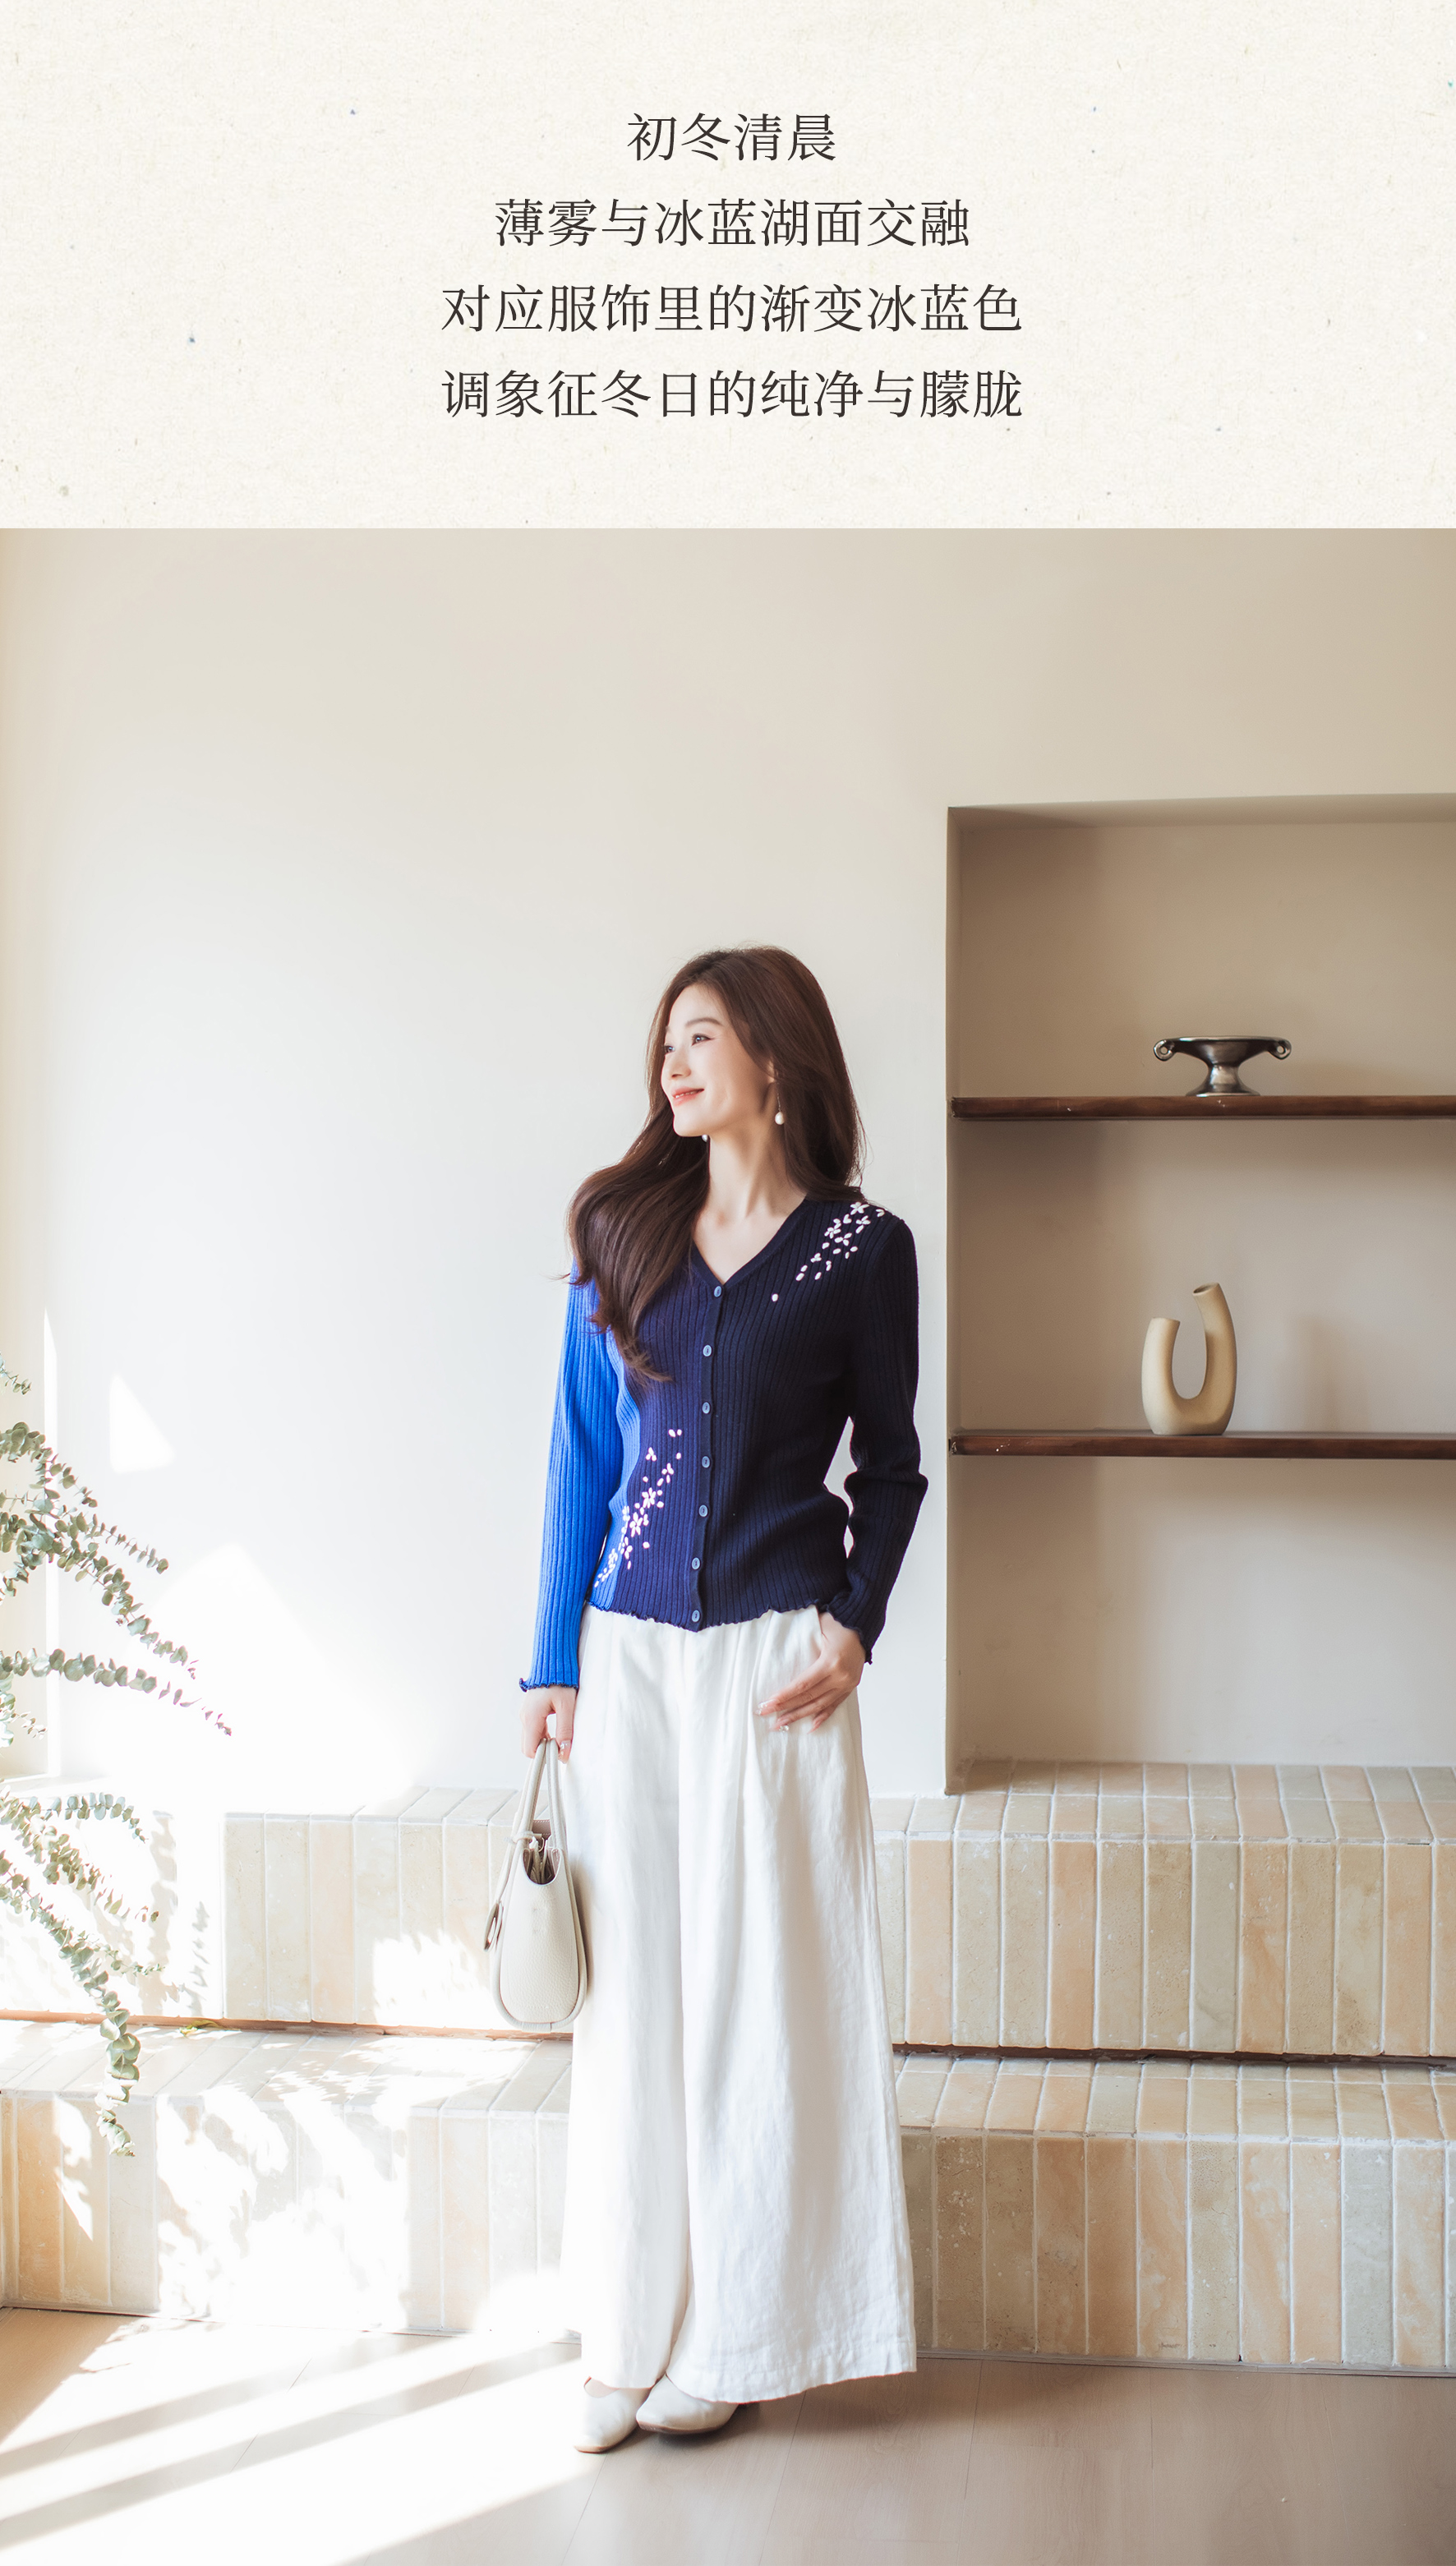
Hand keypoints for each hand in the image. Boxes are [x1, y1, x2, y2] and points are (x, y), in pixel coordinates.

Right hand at [521, 1684, 576, 1759]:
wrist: (553, 1663)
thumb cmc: (561, 1682)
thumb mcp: (567, 1707)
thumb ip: (565, 1730)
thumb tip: (564, 1753)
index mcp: (531, 1717)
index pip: (529, 1750)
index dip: (542, 1756)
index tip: (557, 1753)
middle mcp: (525, 1717)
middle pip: (528, 1747)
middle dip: (542, 1751)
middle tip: (559, 1746)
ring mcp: (525, 1714)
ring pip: (530, 1739)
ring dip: (543, 1742)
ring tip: (560, 1737)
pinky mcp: (529, 1712)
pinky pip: (533, 1730)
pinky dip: (542, 1735)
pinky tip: (555, 1730)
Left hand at [757, 1613, 865, 1732]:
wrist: (863, 1625)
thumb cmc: (839, 1622)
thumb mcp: (819, 1626)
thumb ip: (802, 1639)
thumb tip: (780, 1649)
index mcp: (831, 1662)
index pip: (803, 1685)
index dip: (785, 1696)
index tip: (769, 1703)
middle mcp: (841, 1676)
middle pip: (809, 1697)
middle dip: (786, 1708)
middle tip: (766, 1715)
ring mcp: (847, 1684)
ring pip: (820, 1705)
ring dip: (799, 1715)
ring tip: (781, 1723)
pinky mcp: (850, 1686)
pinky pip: (834, 1705)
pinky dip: (822, 1716)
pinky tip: (811, 1726)